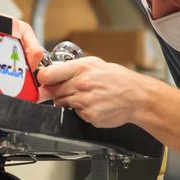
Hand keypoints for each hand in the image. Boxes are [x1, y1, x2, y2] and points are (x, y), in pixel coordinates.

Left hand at [37, 56, 151, 127]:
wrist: (137, 96)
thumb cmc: (118, 79)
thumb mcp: (95, 64)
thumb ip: (72, 68)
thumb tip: (51, 74)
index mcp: (81, 68)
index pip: (49, 74)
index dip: (42, 79)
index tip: (42, 81)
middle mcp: (81, 84)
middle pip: (54, 91)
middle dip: (57, 92)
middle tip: (71, 90)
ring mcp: (84, 101)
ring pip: (62, 103)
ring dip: (68, 102)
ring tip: (85, 97)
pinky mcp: (89, 115)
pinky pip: (75, 114)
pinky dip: (80, 112)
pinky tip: (93, 105)